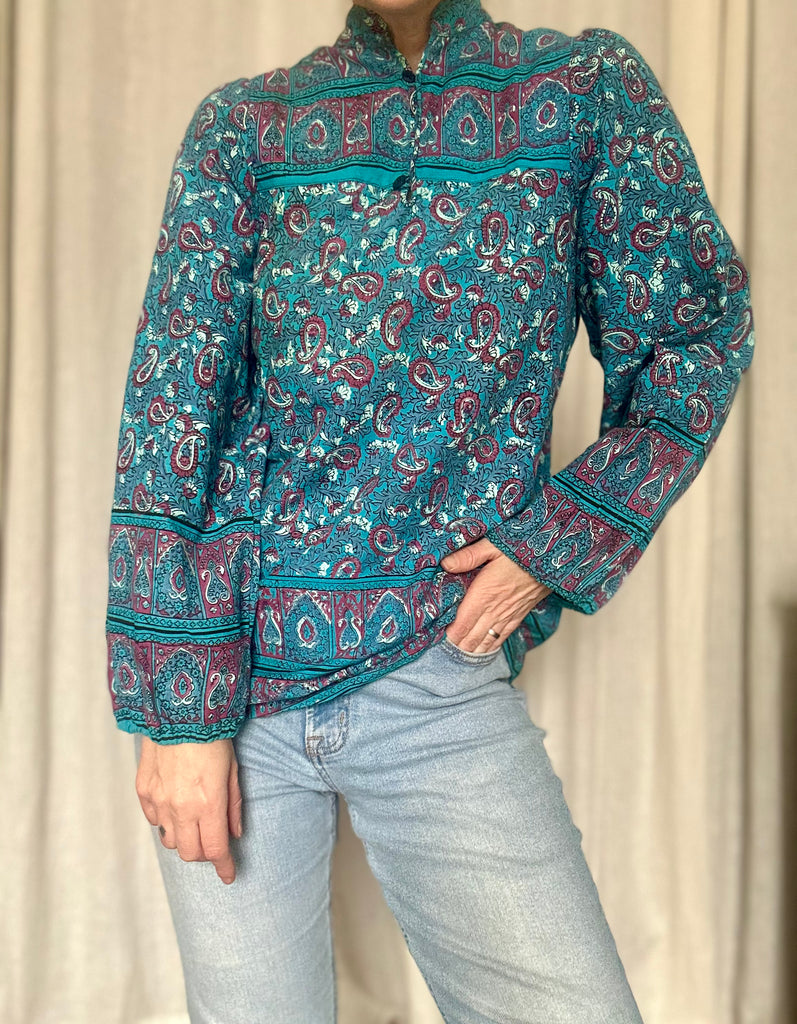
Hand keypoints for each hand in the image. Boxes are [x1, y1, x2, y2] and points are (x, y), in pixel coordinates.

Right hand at [135, 736, 242, 884]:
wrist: (179, 711)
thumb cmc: (213, 738)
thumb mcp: (232, 770)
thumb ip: (233, 805)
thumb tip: (235, 833)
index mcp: (208, 804)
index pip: (216, 850)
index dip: (225, 867)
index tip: (229, 875)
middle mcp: (181, 808)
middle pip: (190, 853)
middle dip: (204, 854)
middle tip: (212, 842)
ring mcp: (159, 800)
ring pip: (170, 840)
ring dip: (184, 837)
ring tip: (193, 822)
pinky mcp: (144, 790)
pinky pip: (154, 819)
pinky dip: (166, 820)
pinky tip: (175, 806)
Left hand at [440, 538, 552, 653]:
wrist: (553, 559)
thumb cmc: (522, 550)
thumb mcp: (492, 545)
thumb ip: (468, 556)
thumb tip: (445, 563)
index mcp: (484, 593)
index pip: (462, 622)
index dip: (449, 635)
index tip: (437, 641)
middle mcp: (495, 609)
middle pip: (471, 636)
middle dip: (457, 646)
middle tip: (443, 654)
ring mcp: (508, 615)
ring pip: (486, 640)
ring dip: (472, 650)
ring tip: (458, 659)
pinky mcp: (518, 616)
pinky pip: (502, 637)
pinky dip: (490, 647)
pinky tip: (483, 652)